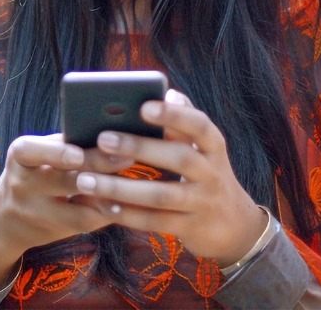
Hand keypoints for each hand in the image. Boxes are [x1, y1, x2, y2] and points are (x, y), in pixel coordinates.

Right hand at [0, 132, 132, 291]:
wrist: (7, 217)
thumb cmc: (36, 170)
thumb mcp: (40, 152)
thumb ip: (67, 142)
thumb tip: (112, 130)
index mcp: (21, 155)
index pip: (32, 151)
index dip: (56, 153)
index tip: (79, 154)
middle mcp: (24, 185)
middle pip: (62, 180)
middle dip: (95, 169)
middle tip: (126, 157)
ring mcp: (37, 212)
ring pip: (76, 211)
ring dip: (106, 197)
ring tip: (131, 186)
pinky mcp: (53, 232)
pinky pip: (84, 224)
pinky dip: (105, 214)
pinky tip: (125, 205)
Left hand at [70, 90, 266, 264]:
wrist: (234, 225)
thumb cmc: (206, 174)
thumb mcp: (203, 148)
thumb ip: (183, 122)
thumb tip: (167, 93)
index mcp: (213, 146)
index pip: (199, 125)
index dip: (174, 116)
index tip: (144, 106)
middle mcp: (212, 173)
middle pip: (178, 158)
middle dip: (139, 148)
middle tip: (102, 139)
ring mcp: (202, 203)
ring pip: (161, 195)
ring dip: (121, 188)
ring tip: (86, 180)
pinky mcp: (189, 228)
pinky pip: (156, 222)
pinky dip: (128, 215)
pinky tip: (102, 206)